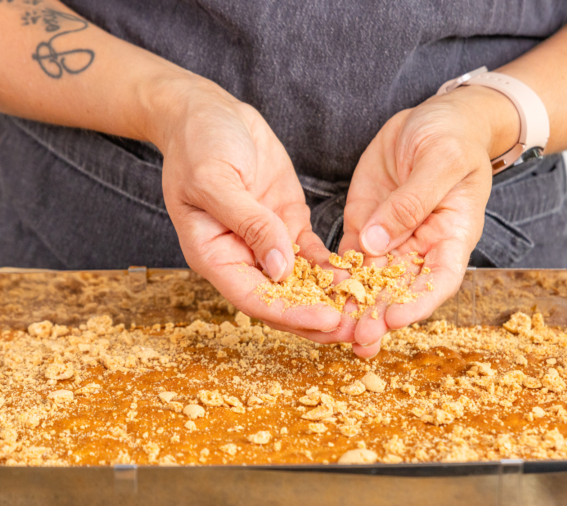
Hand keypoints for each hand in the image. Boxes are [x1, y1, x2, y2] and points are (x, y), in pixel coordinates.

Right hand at [149, 74, 341, 334]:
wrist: (207, 113)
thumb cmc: (199, 144)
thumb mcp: (215, 180)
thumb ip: (248, 223)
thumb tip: (281, 269)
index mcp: (215, 255)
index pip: (254, 298)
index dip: (291, 314)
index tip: (327, 320)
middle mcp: (242, 257)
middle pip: (282, 300)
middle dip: (319, 317)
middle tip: (359, 330)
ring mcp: (267, 242)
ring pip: (302, 284)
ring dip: (332, 299)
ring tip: (368, 312)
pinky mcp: (287, 224)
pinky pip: (313, 256)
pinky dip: (335, 268)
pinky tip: (363, 277)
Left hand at [338, 85, 519, 356]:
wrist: (436, 117)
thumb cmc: (452, 135)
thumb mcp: (440, 160)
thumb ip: (412, 201)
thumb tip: (378, 243)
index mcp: (452, 234)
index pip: (440, 279)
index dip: (419, 302)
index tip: (394, 318)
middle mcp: (423, 245)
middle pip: (403, 289)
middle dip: (380, 315)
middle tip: (358, 339)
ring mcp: (392, 238)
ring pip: (373, 281)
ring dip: (356, 307)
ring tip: (335, 331)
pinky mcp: (366, 226)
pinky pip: (350, 260)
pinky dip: (336, 279)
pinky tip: (318, 295)